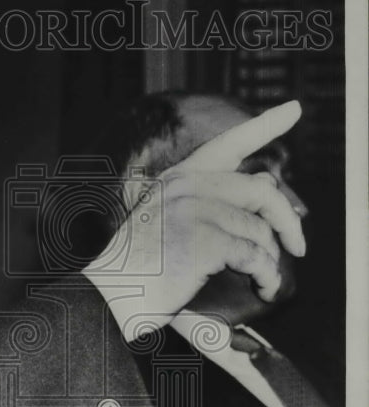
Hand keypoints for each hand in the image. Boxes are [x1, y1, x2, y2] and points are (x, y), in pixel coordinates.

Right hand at [83, 100, 305, 338]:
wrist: (109, 297)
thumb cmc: (139, 272)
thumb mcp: (170, 227)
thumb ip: (211, 205)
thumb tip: (265, 181)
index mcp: (177, 180)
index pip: (227, 145)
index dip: (263, 126)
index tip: (293, 110)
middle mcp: (186, 187)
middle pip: (261, 190)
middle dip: (288, 220)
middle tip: (298, 245)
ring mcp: (194, 211)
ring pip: (259, 230)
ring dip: (270, 261)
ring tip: (266, 280)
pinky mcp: (203, 240)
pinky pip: (254, 255)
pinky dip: (266, 275)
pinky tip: (264, 286)